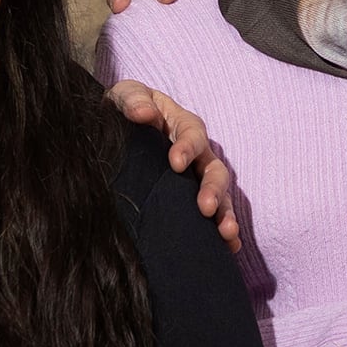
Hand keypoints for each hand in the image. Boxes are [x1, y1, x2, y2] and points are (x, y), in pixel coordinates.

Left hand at [106, 80, 240, 248]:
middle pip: (214, 170)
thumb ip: (133, 101)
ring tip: (226, 234)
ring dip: (225, 214)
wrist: (117, 133)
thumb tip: (144, 114)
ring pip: (220, 196)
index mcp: (183, 126)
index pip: (193, 134)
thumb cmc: (126, 111)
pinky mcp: (190, 203)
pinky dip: (222, 232)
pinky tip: (228, 250)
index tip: (175, 163)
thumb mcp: (126, 97)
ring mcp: (197, 181)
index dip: (187, 147)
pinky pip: (213, 217)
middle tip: (206, 208)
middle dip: (213, 189)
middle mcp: (198, 155)